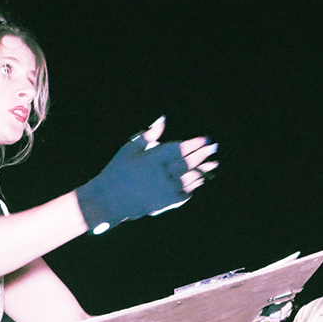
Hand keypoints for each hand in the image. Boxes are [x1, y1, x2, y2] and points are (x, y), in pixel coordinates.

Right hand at [74, 117, 218, 233]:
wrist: (109, 200)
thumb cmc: (118, 171)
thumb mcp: (130, 149)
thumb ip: (149, 135)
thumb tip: (162, 118)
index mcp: (152, 159)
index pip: (179, 149)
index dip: (194, 143)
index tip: (205, 139)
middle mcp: (161, 174)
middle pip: (188, 163)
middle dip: (203, 154)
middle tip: (213, 147)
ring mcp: (165, 190)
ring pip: (190, 179)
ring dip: (203, 171)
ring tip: (213, 164)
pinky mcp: (166, 203)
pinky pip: (185, 193)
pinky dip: (193, 185)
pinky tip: (199, 179)